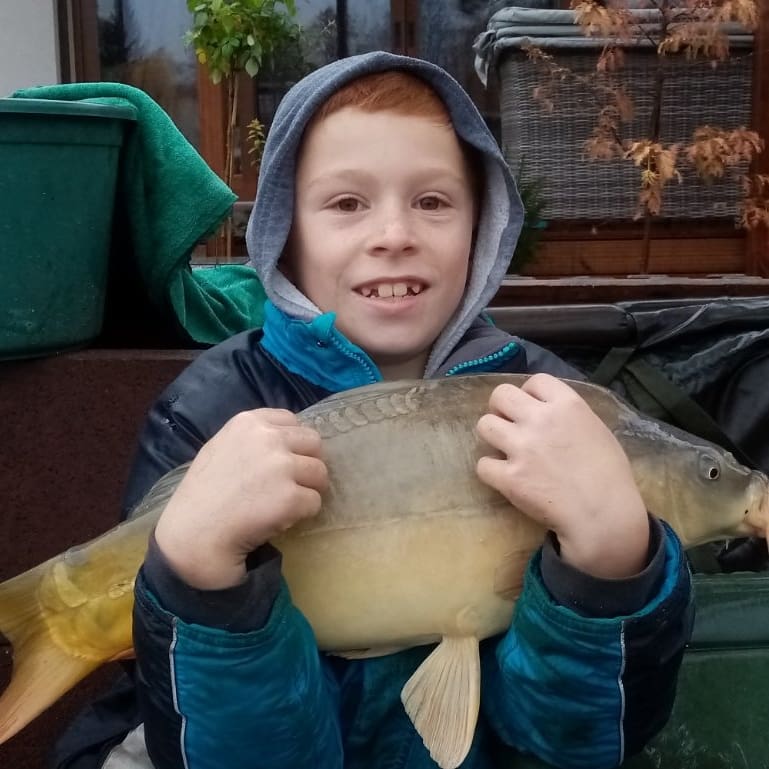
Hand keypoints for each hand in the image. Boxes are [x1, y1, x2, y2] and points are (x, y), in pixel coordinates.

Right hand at [154, 409, 327, 588]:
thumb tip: (287, 442)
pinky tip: (279, 520)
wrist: (192, 535)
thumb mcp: (221, 447)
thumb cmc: (201, 495)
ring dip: (307, 490)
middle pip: (313, 443)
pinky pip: (315, 502)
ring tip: (283, 504)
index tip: (282, 461)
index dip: (292, 443)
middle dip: (307, 463)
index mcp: (249, 422)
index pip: (291, 420)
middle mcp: (268, 438)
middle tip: (291, 484)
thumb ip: (253, 439)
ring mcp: (281, 466)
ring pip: (320, 473)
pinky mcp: (291, 497)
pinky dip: (302, 514)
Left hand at [476, 374, 648, 578]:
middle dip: (501, 408)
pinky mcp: (509, 477)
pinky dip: (491, 471)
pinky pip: (482, 464)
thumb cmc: (609, 476)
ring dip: (492, 437)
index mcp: (567, 405)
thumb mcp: (597, 430)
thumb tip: (546, 411)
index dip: (529, 393)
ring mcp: (522, 448)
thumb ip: (569, 415)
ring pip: (484, 425)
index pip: (535, 380)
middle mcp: (540, 420)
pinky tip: (504, 477)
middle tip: (509, 425)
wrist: (604, 516)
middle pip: (500, 395)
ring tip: (505, 450)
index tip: (532, 408)